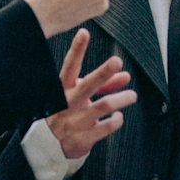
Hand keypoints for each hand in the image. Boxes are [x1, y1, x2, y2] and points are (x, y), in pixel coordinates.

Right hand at [46, 29, 136, 157]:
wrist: (47, 146)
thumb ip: (103, 85)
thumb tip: (125, 75)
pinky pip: (106, 127)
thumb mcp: (80, 95)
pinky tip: (118, 116)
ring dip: (120, 99)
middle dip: (103, 73)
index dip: (77, 50)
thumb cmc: (67, 113)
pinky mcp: (83, 139)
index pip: (70, 66)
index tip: (84, 33)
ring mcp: (75, 122)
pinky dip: (116, 120)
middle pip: (87, 85)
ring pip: (102, 106)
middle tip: (117, 60)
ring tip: (132, 95)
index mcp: (63, 90)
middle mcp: (67, 104)